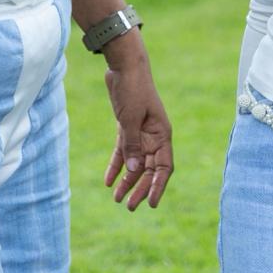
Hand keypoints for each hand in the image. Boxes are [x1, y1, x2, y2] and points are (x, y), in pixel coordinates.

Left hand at [103, 59, 172, 210]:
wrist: (124, 66)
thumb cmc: (133, 89)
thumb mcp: (131, 119)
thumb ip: (132, 145)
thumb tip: (133, 172)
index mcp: (162, 134)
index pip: (164, 167)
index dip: (158, 186)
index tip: (151, 203)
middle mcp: (154, 136)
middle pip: (148, 169)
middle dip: (140, 188)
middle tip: (129, 206)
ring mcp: (141, 133)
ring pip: (135, 163)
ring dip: (127, 181)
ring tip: (116, 198)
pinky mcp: (127, 128)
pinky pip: (123, 151)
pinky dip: (116, 165)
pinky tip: (108, 180)